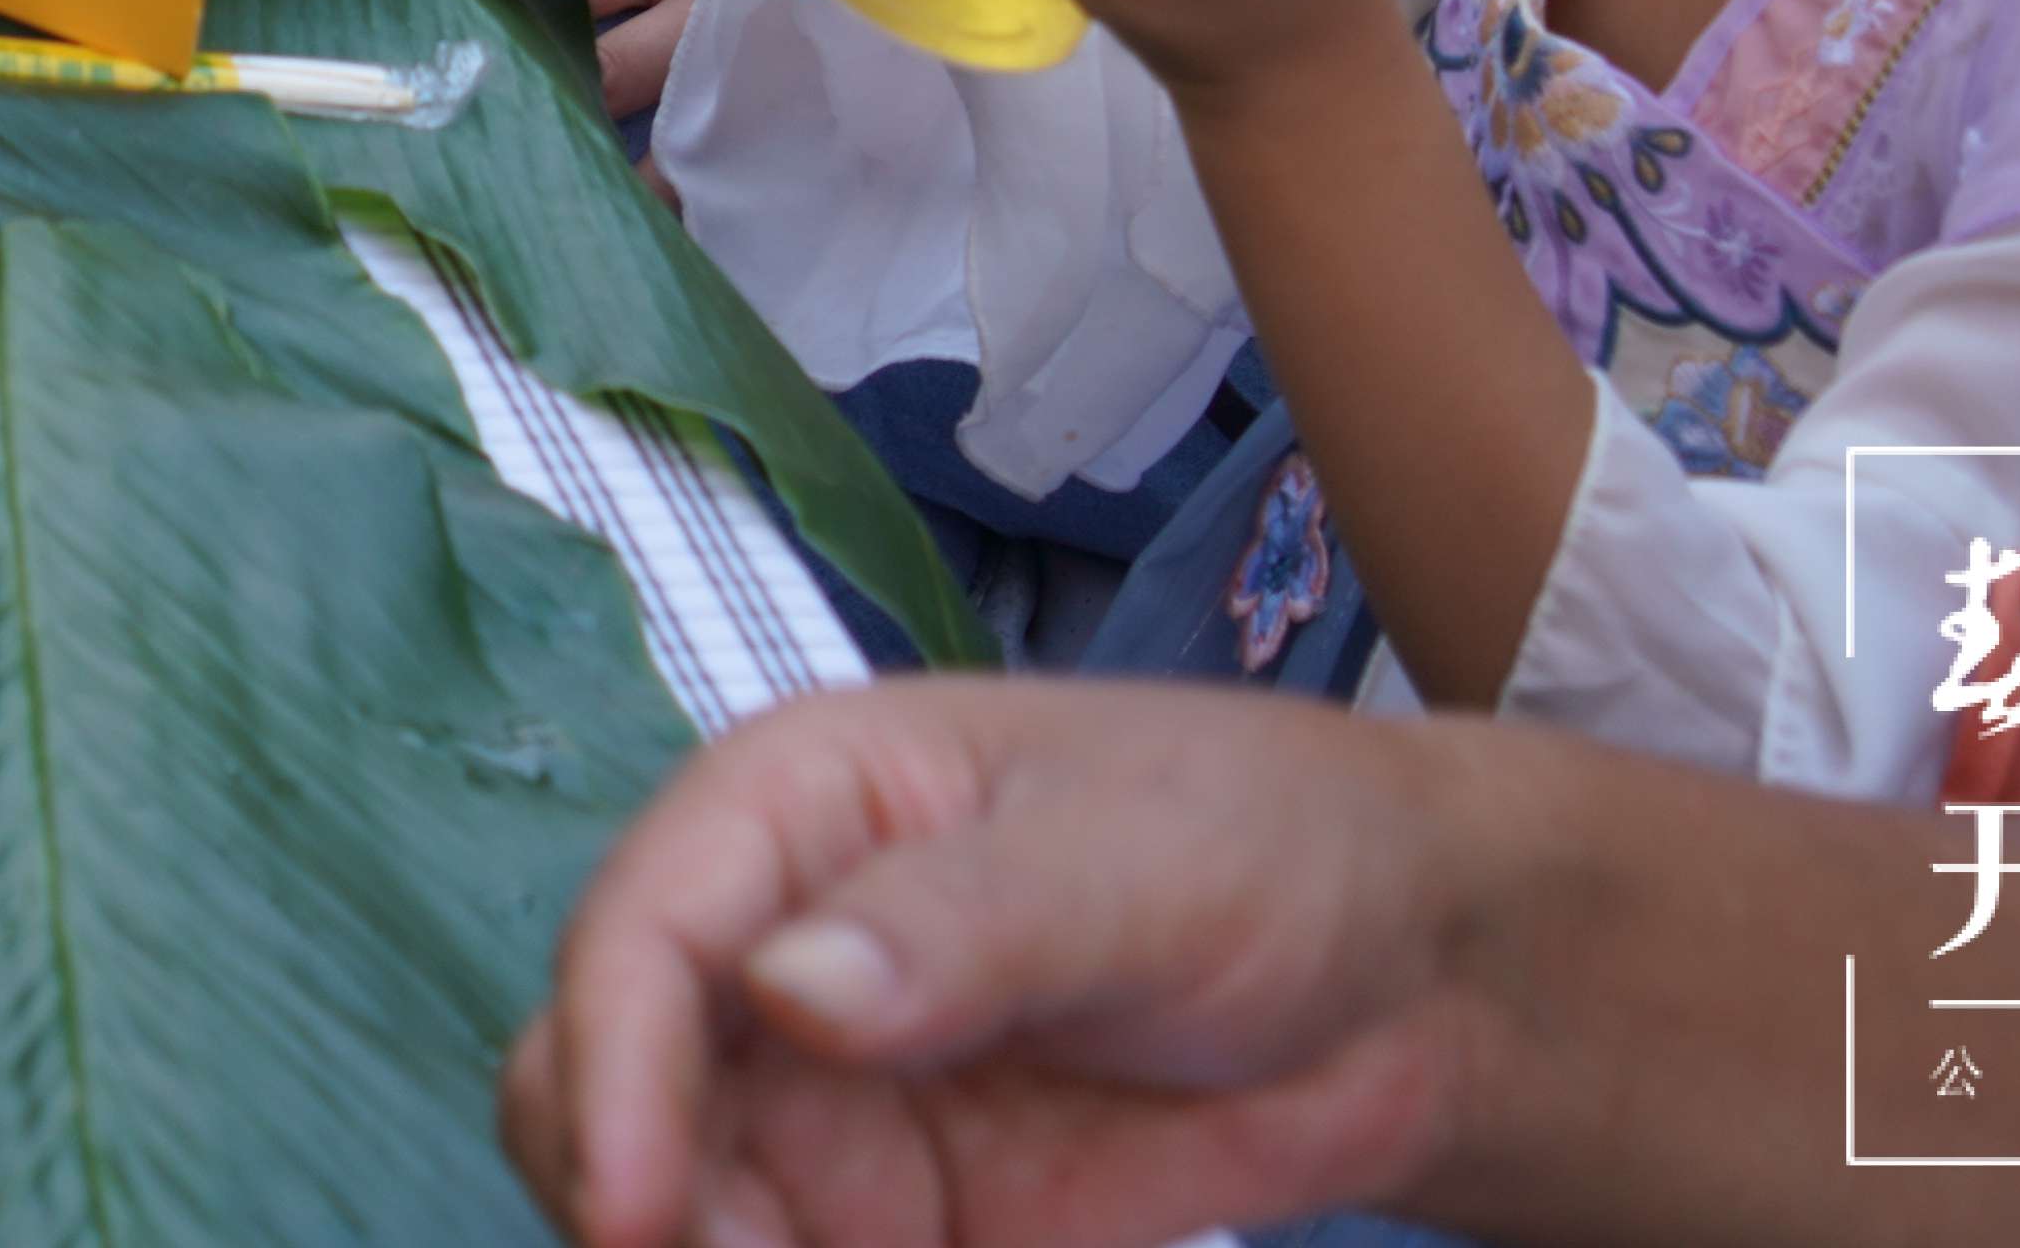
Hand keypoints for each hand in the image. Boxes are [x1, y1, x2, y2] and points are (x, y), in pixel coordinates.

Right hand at [500, 680, 1486, 1247]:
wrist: (1417, 986)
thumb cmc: (1276, 847)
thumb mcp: (1141, 863)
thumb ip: (971, 921)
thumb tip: (790, 988)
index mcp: (791, 812)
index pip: (641, 940)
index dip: (615, 1079)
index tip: (637, 1219)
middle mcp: (769, 958)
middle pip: (602, 1089)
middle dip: (637, 1200)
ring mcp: (821, 1101)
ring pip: (679, 1206)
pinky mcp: (889, 1220)